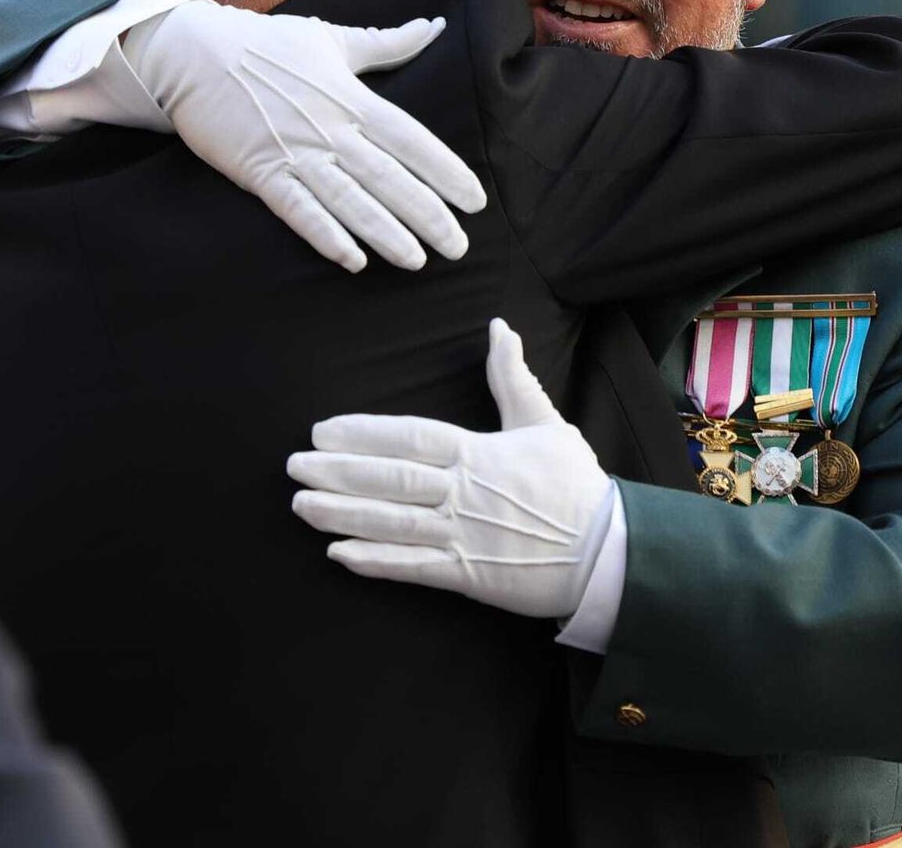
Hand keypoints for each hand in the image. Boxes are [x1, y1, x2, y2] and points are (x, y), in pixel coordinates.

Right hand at [122, 0, 486, 271]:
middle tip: (458, 247)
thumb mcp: (332, 39)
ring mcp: (296, 152)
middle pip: (390, 178)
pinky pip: (299, 210)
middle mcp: (331, 129)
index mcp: (353, 98)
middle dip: (428, 216)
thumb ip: (388, 43)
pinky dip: (326, 235)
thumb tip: (434, 26)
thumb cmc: (266, 45)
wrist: (194, 52)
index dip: (447, 172)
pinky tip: (353, 260)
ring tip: (416, 262)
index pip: (413, 140)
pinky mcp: (261, 172)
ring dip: (385, 233)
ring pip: (351, 200)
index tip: (476, 201)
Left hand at [288, 319, 614, 617]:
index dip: (363, 433)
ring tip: (301, 505)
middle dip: (338, 471)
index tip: (324, 429)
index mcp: (479, 453)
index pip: (410, 437)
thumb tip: (499, 327)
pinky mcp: (468, 575)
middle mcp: (464, 493)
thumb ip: (513, 378)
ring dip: (342, 514)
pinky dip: (374, 562)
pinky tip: (338, 554)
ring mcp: (463, 535)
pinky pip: (412, 567)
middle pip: (390, 478)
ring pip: (392, 522)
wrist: (607, 552)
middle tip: (294, 465)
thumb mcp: (546, 422)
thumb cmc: (575, 485)